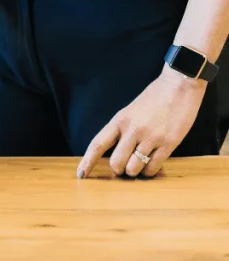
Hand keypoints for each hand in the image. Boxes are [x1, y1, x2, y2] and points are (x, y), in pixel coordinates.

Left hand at [78, 67, 206, 178]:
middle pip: (116, 162)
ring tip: (139, 166)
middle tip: (123, 169)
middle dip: (118, 170)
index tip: (81, 174)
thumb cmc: (153, 98)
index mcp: (119, 120)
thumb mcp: (129, 111)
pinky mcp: (169, 143)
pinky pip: (153, 166)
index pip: (97, 145)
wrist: (179, 85)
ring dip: (134, 172)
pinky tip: (150, 166)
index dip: (87, 162)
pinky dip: (149, 171)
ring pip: (134, 168)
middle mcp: (132, 130)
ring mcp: (151, 137)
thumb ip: (120, 130)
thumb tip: (113, 152)